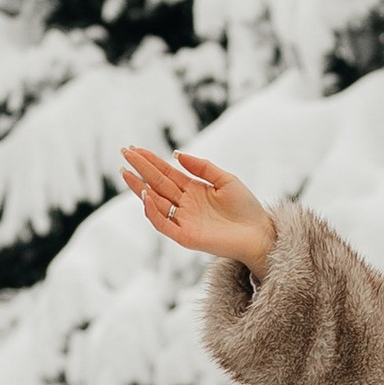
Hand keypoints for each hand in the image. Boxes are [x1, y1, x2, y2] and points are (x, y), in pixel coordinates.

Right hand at [119, 147, 275, 272]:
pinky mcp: (185, 236)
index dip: (150, 160)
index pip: (166, 173)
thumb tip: (176, 154)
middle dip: (140, 168)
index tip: (135, 148)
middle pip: (157, 184)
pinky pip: (163, 224)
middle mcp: (184, 205)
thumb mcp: (225, 180)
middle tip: (124, 152)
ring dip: (139, 188)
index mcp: (193, 190)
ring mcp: (183, 220)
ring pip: (155, 202)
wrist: (259, 233)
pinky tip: (146, 195)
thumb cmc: (246, 208)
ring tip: (126, 172)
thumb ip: (202, 167)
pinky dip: (153, 211)